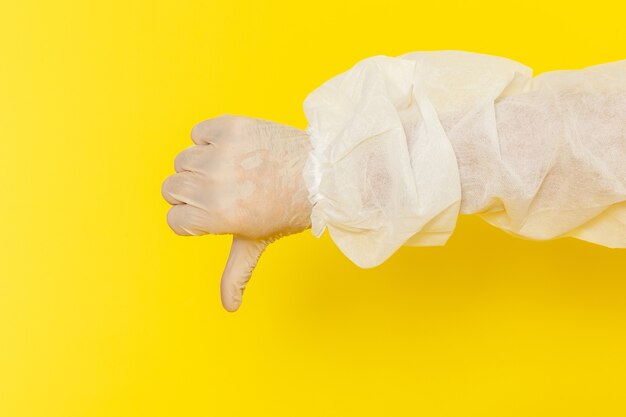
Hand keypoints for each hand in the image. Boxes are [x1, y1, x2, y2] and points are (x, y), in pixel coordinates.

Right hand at [162, 114, 312, 310]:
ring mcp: (221, 153)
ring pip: (183, 160)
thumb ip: (235, 274)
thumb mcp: (257, 242)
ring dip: (200, 165)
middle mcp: (213, 184)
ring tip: (232, 170)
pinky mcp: (230, 127)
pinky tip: (235, 150)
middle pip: (171, 188)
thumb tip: (229, 308)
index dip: (193, 218)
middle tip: (224, 191)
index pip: (173, 219)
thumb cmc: (287, 209)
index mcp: (216, 215)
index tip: (216, 212)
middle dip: (192, 193)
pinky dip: (210, 139)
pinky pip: (198, 133)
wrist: (320, 172)